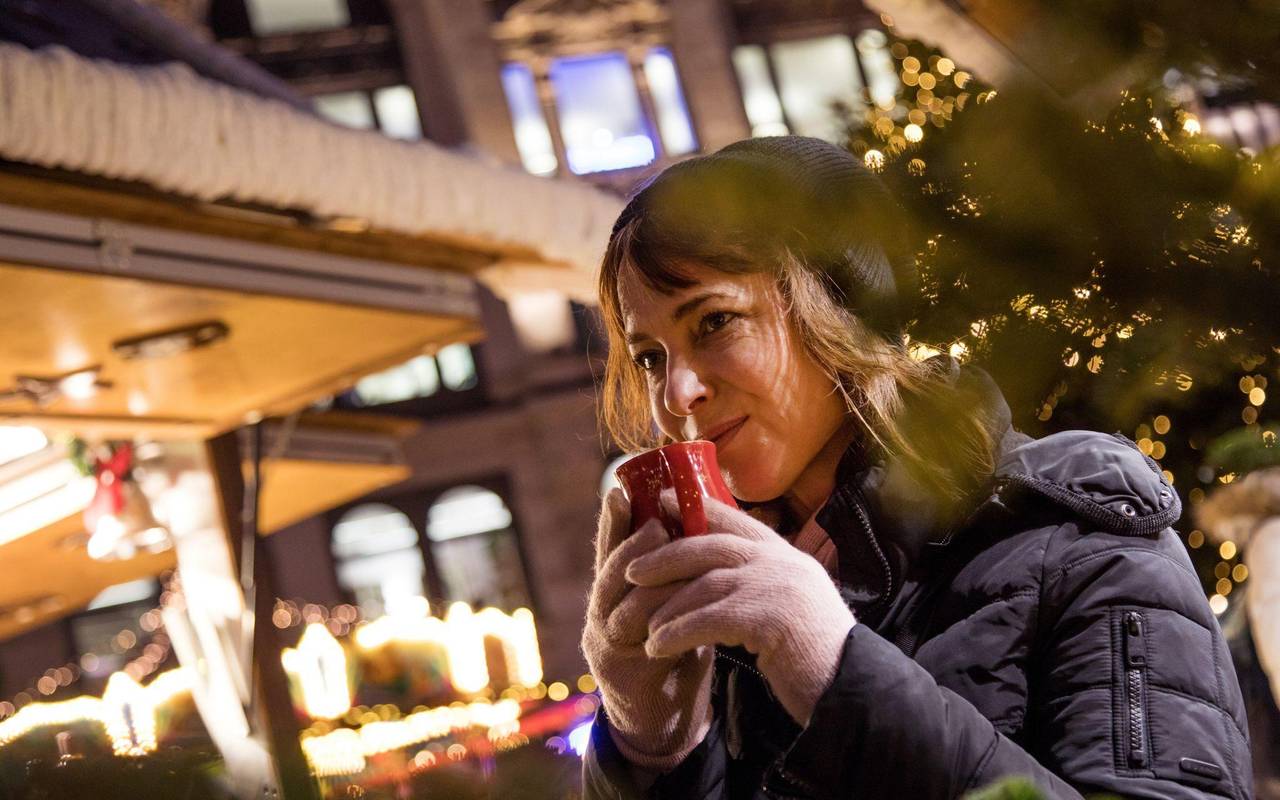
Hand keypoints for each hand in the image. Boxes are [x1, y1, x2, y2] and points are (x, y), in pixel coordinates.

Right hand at [580, 488, 713, 769]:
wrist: (663, 720)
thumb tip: (696, 519)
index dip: (612, 521)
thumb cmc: (672, 653)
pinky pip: (635, 639)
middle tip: (656, 521)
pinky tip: (675, 606)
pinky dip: (657, 619)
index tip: (620, 488)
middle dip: (629, 543)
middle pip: (608, 572)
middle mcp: (599, 615)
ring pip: (618, 604)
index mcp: (613, 595)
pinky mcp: (617, 671)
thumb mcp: (673, 607)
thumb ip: (673, 573)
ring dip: (647, 579)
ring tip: (667, 558)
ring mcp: (603, 644)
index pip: (609, 550)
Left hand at [626, 492, 855, 725]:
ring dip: (667, 607)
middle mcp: (782, 562)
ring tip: (644, 627)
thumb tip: (721, 576)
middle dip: (666, 556)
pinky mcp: (768, 618)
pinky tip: (658, 646)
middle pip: (711, 545)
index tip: (662, 502)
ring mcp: (776, 586)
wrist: (851, 688)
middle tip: (631, 570)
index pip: (736, 520)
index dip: (696, 509)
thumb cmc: (818, 655)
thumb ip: (764, 584)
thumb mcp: (793, 606)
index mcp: (788, 556)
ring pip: (704, 584)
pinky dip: (677, 632)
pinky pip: (707, 619)